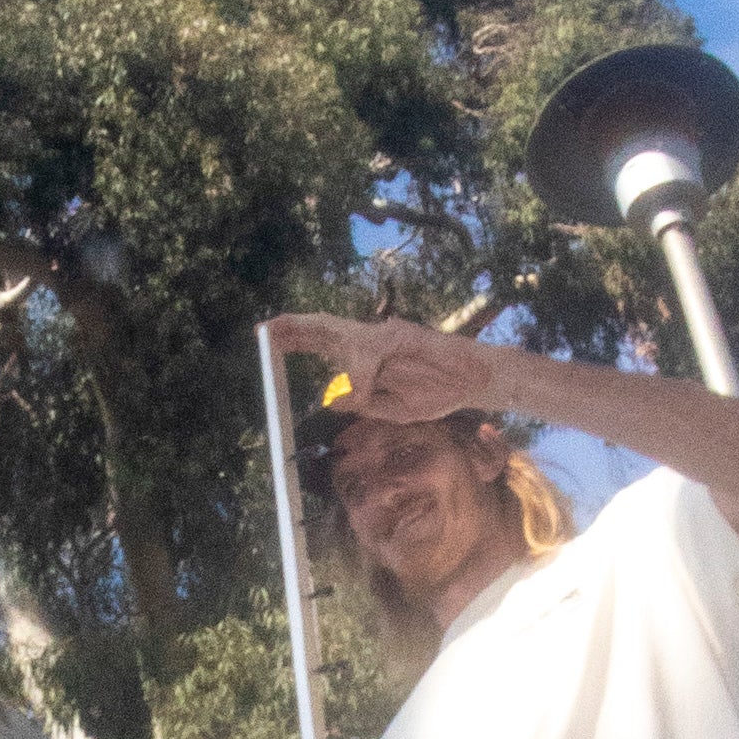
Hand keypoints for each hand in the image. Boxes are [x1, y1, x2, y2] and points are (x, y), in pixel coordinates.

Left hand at [269, 312, 499, 425]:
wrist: (475, 382)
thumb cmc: (437, 395)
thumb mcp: (394, 410)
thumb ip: (365, 404)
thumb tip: (335, 401)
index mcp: (367, 357)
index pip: (326, 342)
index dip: (298, 338)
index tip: (268, 338)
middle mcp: (373, 340)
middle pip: (326, 330)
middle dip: (294, 328)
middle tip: (263, 329)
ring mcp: (388, 336)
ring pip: (347, 341)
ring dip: (322, 347)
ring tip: (294, 344)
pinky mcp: (405, 334)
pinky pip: (374, 353)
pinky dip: (367, 370)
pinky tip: (367, 380)